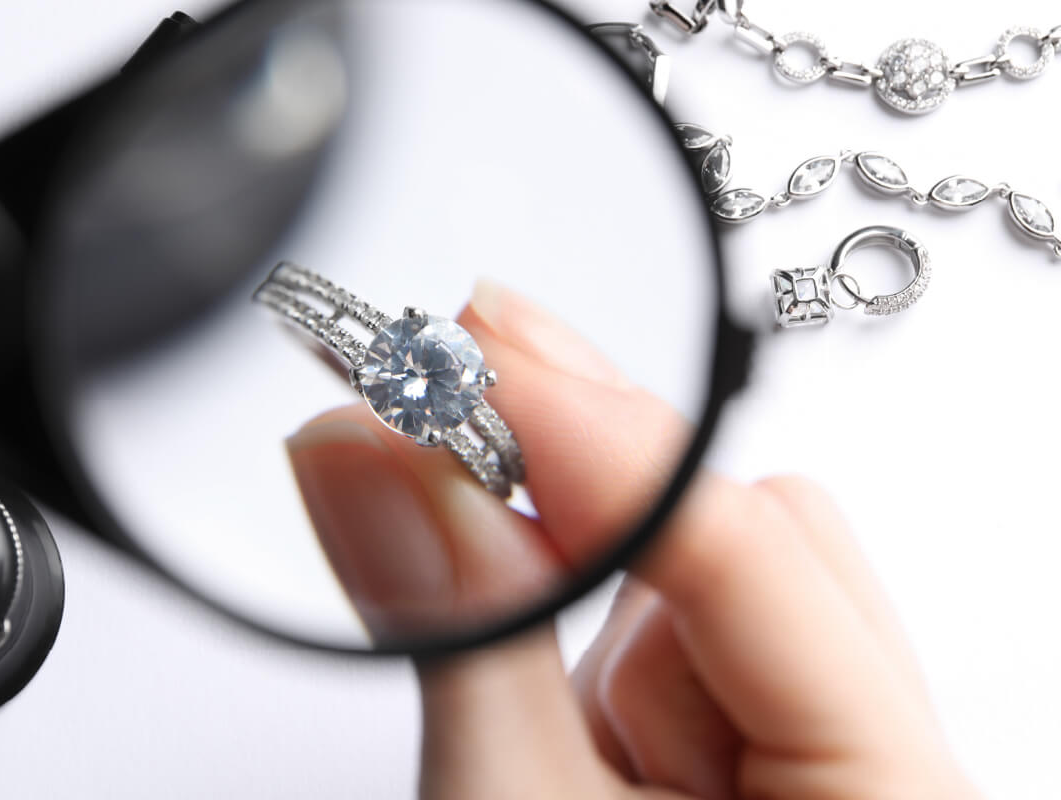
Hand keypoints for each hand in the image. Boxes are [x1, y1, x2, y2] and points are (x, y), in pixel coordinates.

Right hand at [286, 280, 979, 799]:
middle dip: (574, 463)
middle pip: (749, 532)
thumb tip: (367, 464)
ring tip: (446, 529)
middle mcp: (870, 763)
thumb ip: (456, 644)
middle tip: (430, 381)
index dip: (598, 444)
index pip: (757, 557)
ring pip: (702, 574)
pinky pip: (661, 632)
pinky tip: (506, 628)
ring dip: (571, 554)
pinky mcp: (726, 754)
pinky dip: (570, 614)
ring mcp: (798, 754)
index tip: (458, 361)